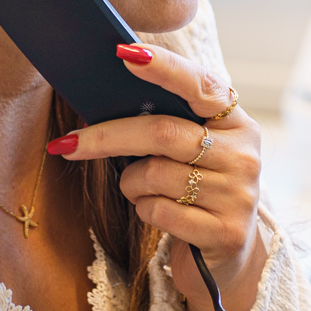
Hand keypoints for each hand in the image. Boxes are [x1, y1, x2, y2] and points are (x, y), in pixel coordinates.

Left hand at [47, 45, 262, 310]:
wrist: (223, 257)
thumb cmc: (195, 190)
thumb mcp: (193, 150)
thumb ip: (169, 123)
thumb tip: (105, 96)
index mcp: (236, 122)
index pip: (200, 85)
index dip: (163, 67)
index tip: (124, 53)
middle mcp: (244, 154)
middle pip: (162, 132)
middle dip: (107, 137)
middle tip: (66, 143)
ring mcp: (239, 194)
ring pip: (154, 175)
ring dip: (131, 183)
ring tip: (140, 188)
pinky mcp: (225, 232)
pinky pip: (158, 211)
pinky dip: (144, 210)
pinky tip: (157, 212)